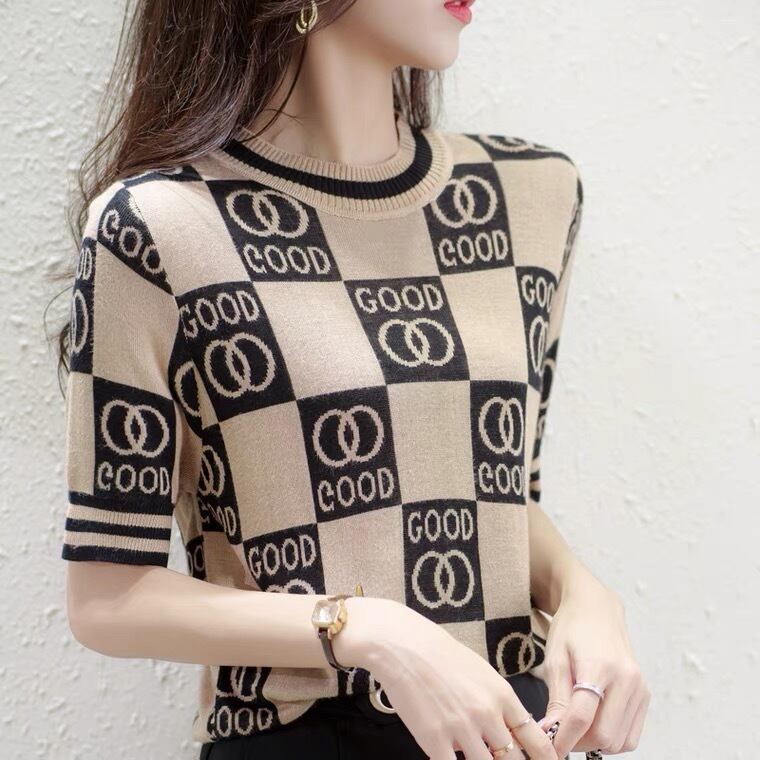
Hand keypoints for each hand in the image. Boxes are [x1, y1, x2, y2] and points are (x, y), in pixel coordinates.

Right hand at [335, 596, 558, 759]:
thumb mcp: (482, 672)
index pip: (536, 740)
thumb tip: (512, 729)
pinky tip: (452, 759)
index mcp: (502, 695)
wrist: (405, 646)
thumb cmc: (441, 654)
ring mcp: (461, 729)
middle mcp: (486, 715)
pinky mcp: (435, 741)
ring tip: (475, 755)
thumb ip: (499, 703)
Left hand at [535, 570, 649, 755]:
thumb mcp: (555, 659)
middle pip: (604, 736)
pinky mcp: (645, 695)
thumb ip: (556, 699)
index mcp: (600, 666)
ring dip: (596, 744)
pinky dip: (612, 738)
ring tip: (575, 727)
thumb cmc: (571, 629)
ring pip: (620, 741)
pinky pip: (631, 734)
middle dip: (579, 743)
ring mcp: (640, 688)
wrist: (596, 609)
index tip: (549, 748)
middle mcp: (626, 680)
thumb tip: (551, 733)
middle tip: (560, 735)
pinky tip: (594, 723)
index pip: (581, 718)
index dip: (562, 739)